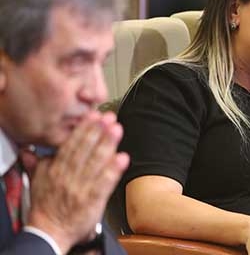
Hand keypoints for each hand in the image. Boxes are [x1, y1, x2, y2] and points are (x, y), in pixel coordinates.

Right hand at [27, 111, 128, 253]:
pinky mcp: (93, 200)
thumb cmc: (46, 207)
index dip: (83, 129)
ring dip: (107, 144)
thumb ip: (37, 163)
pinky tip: (123, 158)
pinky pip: (104, 183)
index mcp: (56, 169)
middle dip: (97, 131)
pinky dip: (113, 170)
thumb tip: (30, 149)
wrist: (50, 232)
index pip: (71, 144)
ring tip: (117, 130)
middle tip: (108, 117)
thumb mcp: (37, 181)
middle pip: (84, 150)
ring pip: (95, 162)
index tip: (94, 115)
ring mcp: (81, 187)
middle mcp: (68, 176)